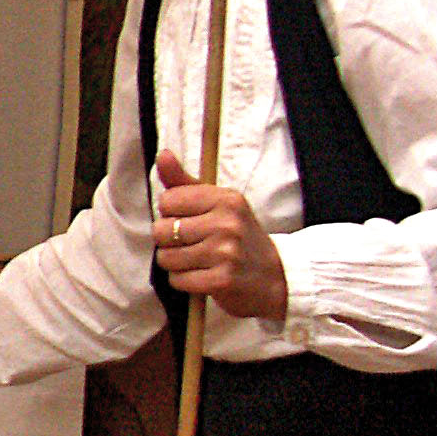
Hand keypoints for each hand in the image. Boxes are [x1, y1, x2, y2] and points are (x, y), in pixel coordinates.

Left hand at [150, 151, 288, 318]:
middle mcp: (227, 222)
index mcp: (226, 199)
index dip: (171, 214)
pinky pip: (177, 280)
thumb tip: (162, 154)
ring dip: (175, 263)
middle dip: (169, 241)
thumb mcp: (218, 204)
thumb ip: (184, 182)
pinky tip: (202, 277)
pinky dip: (183, 281)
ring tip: (199, 261)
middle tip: (193, 244)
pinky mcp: (221, 280)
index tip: (191, 221)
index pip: (167, 200)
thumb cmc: (237, 236)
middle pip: (161, 230)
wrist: (275, 277)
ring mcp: (225, 252)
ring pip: (166, 257)